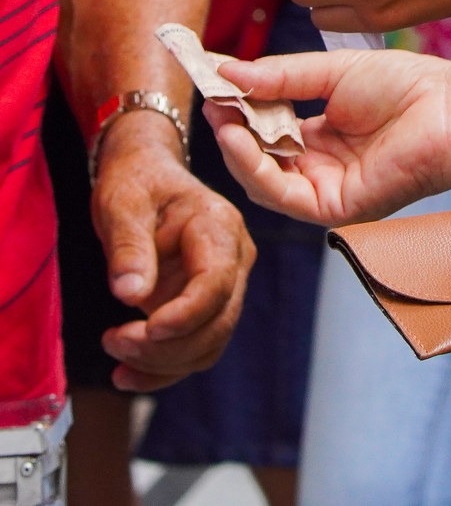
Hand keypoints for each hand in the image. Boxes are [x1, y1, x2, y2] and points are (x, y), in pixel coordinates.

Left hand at [91, 114, 254, 391]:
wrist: (147, 177)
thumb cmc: (136, 183)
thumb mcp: (122, 204)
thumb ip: (128, 247)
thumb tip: (130, 295)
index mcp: (219, 228)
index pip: (216, 283)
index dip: (184, 315)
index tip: (142, 331)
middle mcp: (235, 259)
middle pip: (219, 321)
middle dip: (168, 346)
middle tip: (113, 342)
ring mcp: (227, 285)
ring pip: (212, 342)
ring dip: (165, 363)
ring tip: (115, 355)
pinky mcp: (209, 306)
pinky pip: (198, 347)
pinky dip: (166, 368)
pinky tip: (129, 375)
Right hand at [204, 50, 450, 224]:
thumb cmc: (408, 87)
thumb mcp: (332, 72)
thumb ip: (280, 77)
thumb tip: (227, 73)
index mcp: (322, 138)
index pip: (265, 130)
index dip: (237, 108)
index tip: (211, 80)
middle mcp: (321, 168)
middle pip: (258, 158)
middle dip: (230, 128)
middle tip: (209, 95)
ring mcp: (328, 189)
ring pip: (262, 180)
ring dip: (235, 148)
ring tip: (219, 113)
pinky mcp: (336, 207)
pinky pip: (281, 195)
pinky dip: (253, 166)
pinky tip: (237, 136)